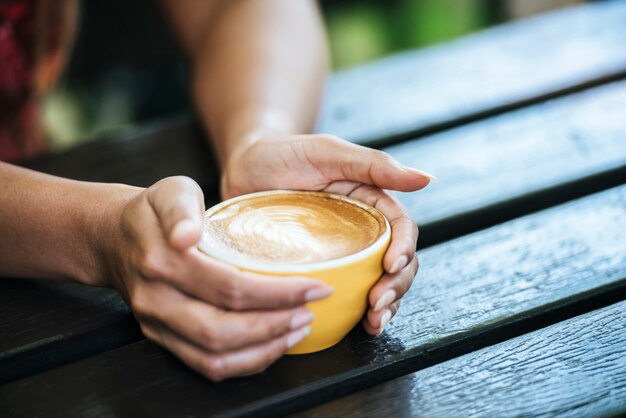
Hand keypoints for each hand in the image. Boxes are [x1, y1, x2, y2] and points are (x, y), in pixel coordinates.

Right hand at [101, 176, 332, 379]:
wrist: (114, 238)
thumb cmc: (153, 212)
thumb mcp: (169, 191)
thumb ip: (181, 208)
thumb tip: (187, 234)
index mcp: (162, 261)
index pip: (228, 286)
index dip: (277, 292)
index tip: (315, 285)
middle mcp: (157, 300)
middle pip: (222, 330)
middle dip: (275, 325)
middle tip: (311, 311)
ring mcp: (157, 325)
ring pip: (214, 357)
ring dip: (263, 349)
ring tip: (299, 330)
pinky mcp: (162, 339)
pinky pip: (205, 365)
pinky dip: (245, 362)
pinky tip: (273, 344)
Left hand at [222, 135, 432, 334]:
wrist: (241, 170)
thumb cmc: (283, 155)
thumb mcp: (327, 153)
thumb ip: (374, 165)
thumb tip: (425, 179)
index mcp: (371, 202)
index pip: (401, 229)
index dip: (403, 249)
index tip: (390, 266)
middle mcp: (362, 230)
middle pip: (397, 262)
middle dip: (396, 286)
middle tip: (377, 304)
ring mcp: (343, 253)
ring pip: (379, 282)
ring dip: (385, 306)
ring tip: (373, 323)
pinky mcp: (321, 269)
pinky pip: (347, 292)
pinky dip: (359, 312)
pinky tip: (360, 326)